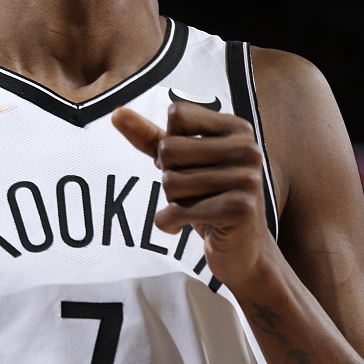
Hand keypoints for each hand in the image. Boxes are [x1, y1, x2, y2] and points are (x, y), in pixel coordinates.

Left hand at [111, 102, 275, 290]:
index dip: (170, 144)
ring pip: (171, 181)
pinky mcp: (240, 209)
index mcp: (236, 128)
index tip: (188, 165)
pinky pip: (178, 210)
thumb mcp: (182, 163)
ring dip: (172, 201)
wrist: (242, 250)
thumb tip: (117, 113)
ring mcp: (246, 178)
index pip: (177, 114)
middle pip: (170, 148)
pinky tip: (183, 227)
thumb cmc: (210, 199)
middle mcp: (247, 148)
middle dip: (169, 176)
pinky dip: (168, 223)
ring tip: (194, 208)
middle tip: (191, 193)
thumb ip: (151, 137)